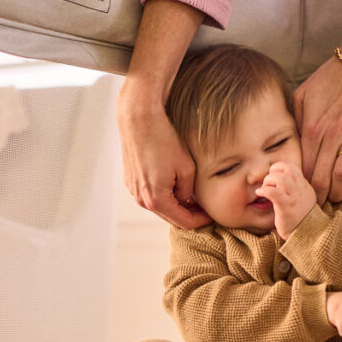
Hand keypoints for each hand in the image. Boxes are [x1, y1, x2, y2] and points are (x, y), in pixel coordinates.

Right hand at [116, 81, 210, 229]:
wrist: (139, 120)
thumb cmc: (164, 140)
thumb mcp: (186, 168)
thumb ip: (187, 191)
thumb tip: (184, 199)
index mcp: (156, 200)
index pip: (183, 221)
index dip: (200, 220)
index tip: (211, 216)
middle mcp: (141, 200)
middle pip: (169, 217)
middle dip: (187, 214)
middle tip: (203, 209)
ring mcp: (133, 191)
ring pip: (159, 206)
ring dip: (174, 204)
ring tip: (190, 197)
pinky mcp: (130, 181)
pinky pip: (149, 194)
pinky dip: (162, 194)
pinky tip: (173, 184)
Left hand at [255, 161, 315, 239]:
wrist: (306, 236)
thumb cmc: (297, 218)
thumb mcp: (298, 199)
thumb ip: (291, 189)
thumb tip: (273, 179)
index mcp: (304, 186)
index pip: (292, 168)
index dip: (279, 168)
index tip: (272, 176)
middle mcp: (301, 190)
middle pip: (287, 169)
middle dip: (273, 173)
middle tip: (267, 184)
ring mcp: (294, 199)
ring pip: (281, 179)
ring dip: (268, 181)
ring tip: (264, 189)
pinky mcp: (286, 208)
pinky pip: (274, 193)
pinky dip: (264, 190)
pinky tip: (259, 193)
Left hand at [292, 56, 341, 204]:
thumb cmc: (333, 76)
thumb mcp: (303, 95)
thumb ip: (296, 120)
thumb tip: (289, 139)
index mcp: (312, 128)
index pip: (303, 167)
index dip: (300, 185)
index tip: (298, 194)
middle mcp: (331, 136)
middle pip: (321, 177)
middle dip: (317, 196)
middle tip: (315, 205)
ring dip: (338, 192)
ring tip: (334, 200)